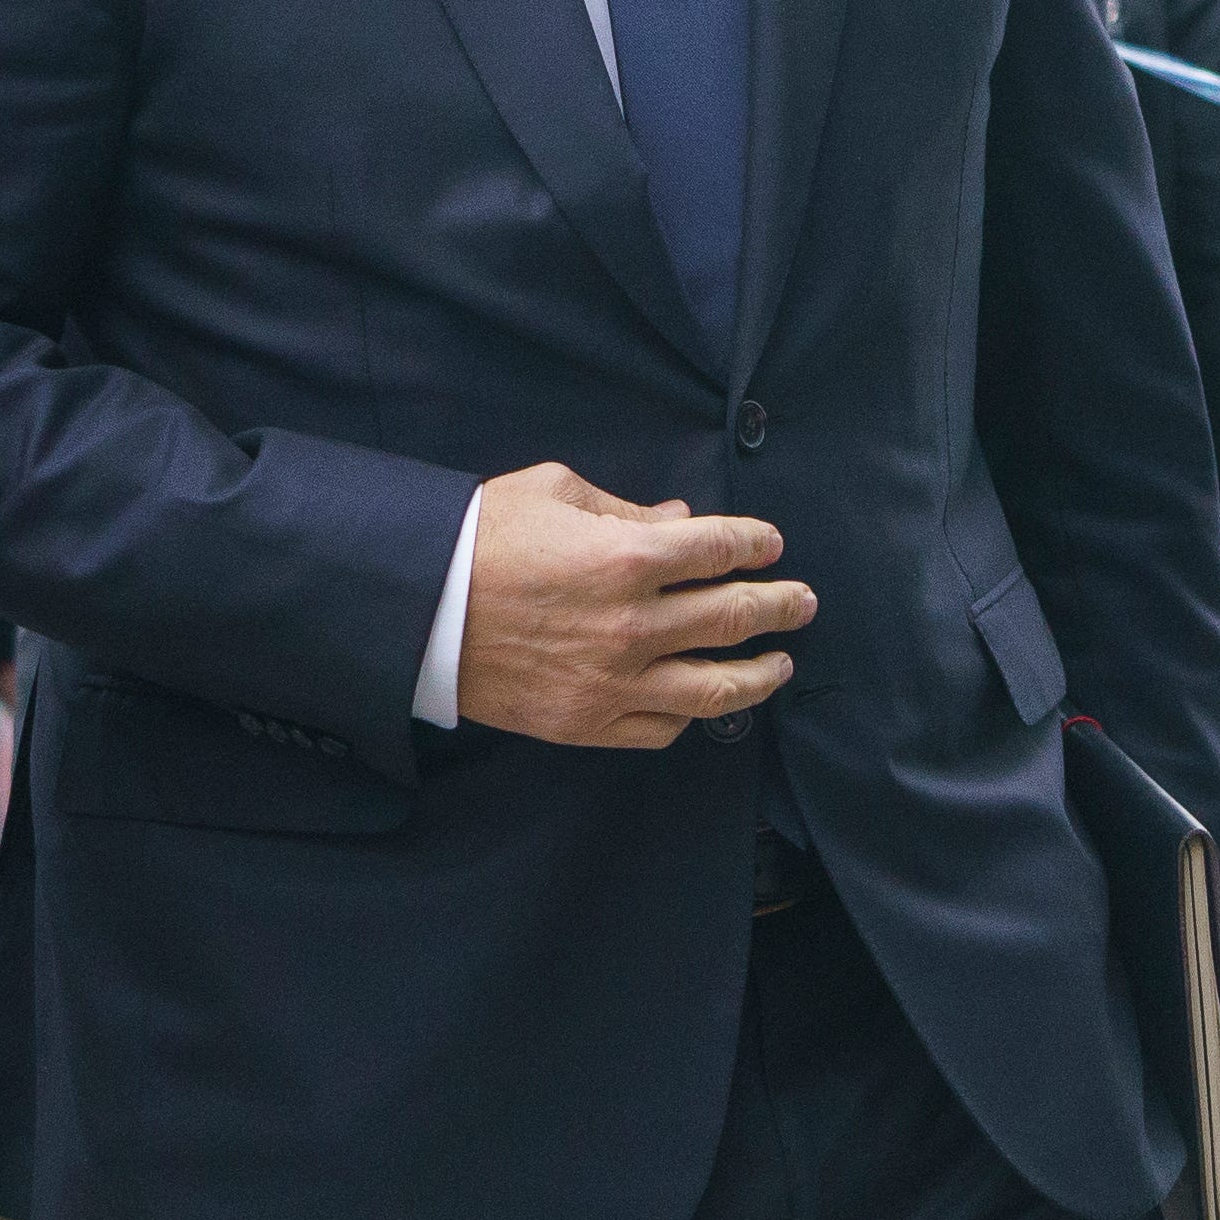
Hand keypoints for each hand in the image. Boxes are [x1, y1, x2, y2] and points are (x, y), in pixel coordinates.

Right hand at [456, 463, 814, 747]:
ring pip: (716, 687)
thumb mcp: (554, 492)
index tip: (771, 544)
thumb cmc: (480, 537)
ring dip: (761, 672)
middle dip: (780, 604)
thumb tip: (679, 521)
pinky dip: (693, 715)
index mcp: (626, 556)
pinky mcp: (589, 723)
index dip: (755, 542)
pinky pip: (663, 728)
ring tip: (782, 660)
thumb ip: (625, 509)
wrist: (416, 609)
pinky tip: (708, 701)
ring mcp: (615, 680)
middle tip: (803, 600)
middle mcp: (633, 623)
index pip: (719, 549)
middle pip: (734, 615)